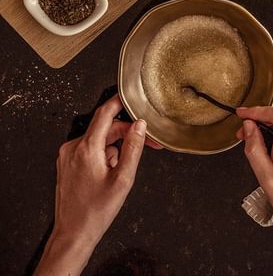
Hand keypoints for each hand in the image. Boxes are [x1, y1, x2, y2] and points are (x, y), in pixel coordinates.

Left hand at [34, 95, 159, 275]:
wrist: (73, 233)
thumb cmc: (97, 210)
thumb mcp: (123, 178)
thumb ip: (133, 147)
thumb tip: (140, 126)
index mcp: (87, 148)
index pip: (105, 113)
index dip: (119, 102)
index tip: (130, 97)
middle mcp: (74, 147)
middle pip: (105, 128)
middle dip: (126, 133)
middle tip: (146, 144)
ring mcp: (68, 155)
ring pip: (99, 139)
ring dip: (115, 147)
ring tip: (121, 170)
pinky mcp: (67, 162)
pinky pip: (90, 148)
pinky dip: (104, 154)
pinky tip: (109, 172)